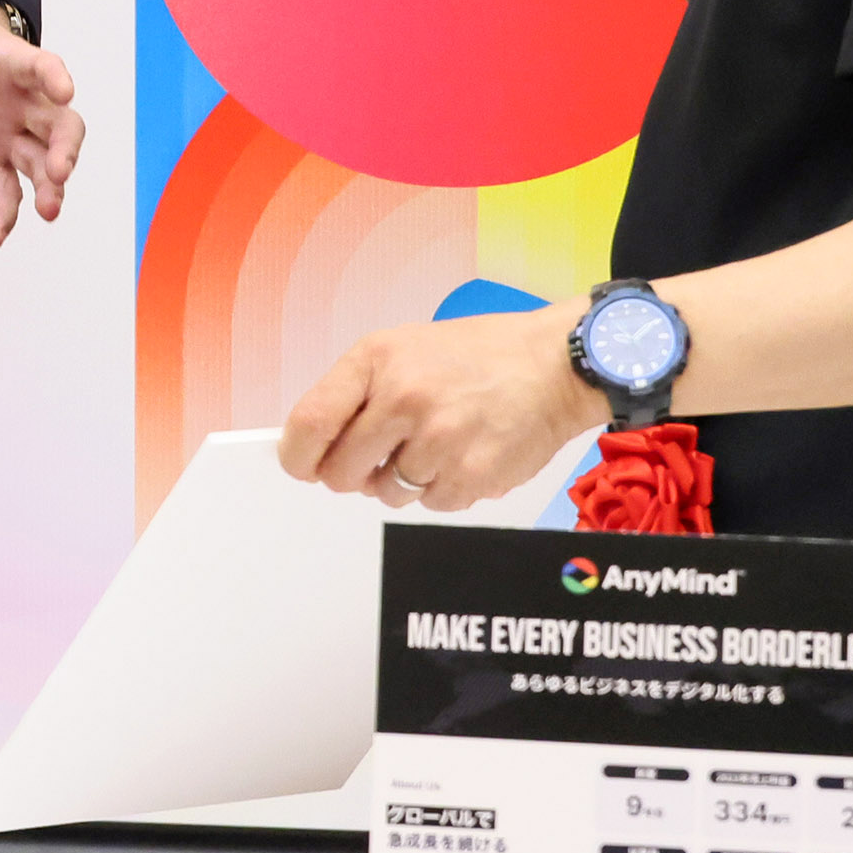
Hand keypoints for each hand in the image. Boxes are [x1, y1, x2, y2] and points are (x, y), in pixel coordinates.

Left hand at [0, 0, 83, 246]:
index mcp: (14, 61)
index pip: (42, 67)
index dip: (55, 78)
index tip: (65, 91)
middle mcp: (25, 101)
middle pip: (59, 125)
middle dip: (65, 149)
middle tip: (59, 171)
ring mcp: (14, 134)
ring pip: (40, 164)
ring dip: (48, 188)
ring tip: (47, 212)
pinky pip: (7, 191)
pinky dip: (4, 214)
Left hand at [279, 307, 602, 511]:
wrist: (554, 364)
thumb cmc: (476, 355)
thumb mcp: (405, 348)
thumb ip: (358, 393)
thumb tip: (316, 449)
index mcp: (377, 360)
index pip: (310, 422)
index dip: (298, 455)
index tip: (301, 465)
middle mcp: (403, 398)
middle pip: (341, 472)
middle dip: (352, 473)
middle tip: (378, 456)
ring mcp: (438, 440)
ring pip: (387, 493)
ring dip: (402, 480)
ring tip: (436, 443)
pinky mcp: (470, 476)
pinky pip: (431, 504)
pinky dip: (442, 487)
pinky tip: (463, 454)